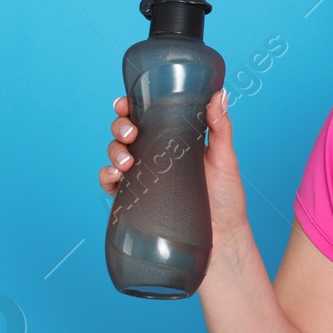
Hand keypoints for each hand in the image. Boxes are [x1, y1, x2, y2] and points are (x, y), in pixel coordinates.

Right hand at [98, 89, 250, 262]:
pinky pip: (112, 184)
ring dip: (113, 151)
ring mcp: (144, 177)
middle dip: (120, 127)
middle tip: (131, 133)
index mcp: (174, 140)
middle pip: (126, 133)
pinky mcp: (137, 200)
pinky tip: (114, 176)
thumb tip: (221, 94)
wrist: (222, 237)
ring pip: (116, 154)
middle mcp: (155, 156)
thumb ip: (221, 127)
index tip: (126, 103)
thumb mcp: (225, 159)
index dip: (130, 106)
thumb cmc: (226, 198)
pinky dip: (106, 177)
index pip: (146, 117)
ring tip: (127, 161)